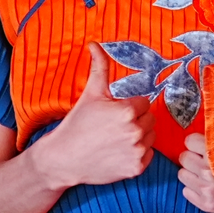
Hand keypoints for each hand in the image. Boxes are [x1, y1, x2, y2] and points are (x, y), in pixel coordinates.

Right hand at [32, 44, 155, 188]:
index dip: (129, 106)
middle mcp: (135, 131)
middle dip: (135, 120)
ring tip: (116, 138)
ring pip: (150, 136)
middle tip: (114, 126)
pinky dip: (138, 153)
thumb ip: (99, 68)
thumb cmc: (76, 125)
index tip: (114, 113)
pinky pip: (149, 154)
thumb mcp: (90, 94)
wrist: (63, 159)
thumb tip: (95, 44)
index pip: (144, 102)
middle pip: (149, 119)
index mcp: (127, 111)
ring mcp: (137, 151)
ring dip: (139, 136)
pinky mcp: (136, 168)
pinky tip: (119, 151)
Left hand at [178, 133, 213, 212]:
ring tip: (207, 173)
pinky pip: (186, 191)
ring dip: (192, 173)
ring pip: (182, 174)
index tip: (204, 145)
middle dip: (193, 157)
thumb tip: (213, 117)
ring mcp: (207, 189)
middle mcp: (209, 171)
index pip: (189, 141)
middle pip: (183, 157)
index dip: (196, 142)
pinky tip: (207, 185)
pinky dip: (194, 188)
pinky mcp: (207, 204)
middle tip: (206, 160)